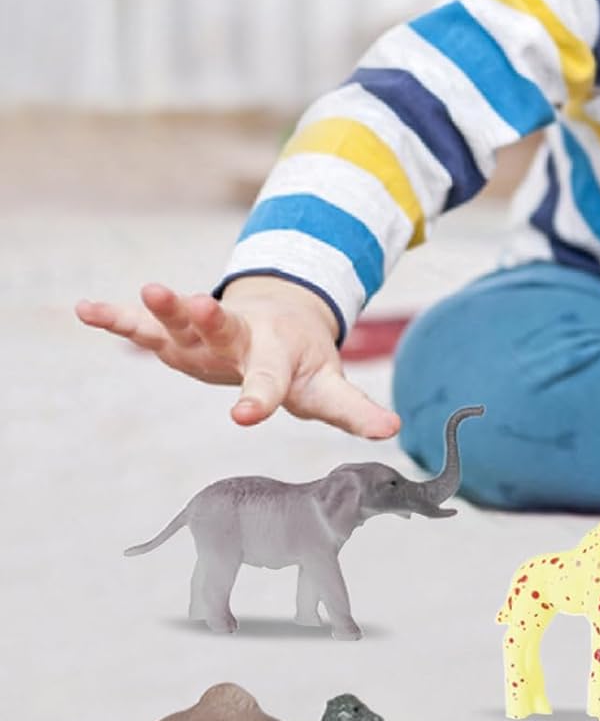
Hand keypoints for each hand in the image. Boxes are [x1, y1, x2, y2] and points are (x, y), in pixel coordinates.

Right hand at [75, 276, 399, 437]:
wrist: (284, 319)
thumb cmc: (304, 362)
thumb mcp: (330, 387)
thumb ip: (355, 409)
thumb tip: (393, 430)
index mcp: (277, 358)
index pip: (270, 380)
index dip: (260, 398)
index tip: (246, 415)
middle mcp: (239, 341)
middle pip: (224, 330)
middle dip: (211, 319)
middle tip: (200, 302)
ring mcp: (205, 335)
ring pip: (182, 321)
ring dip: (164, 307)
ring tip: (147, 291)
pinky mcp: (179, 334)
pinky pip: (144, 327)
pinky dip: (116, 318)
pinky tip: (85, 309)